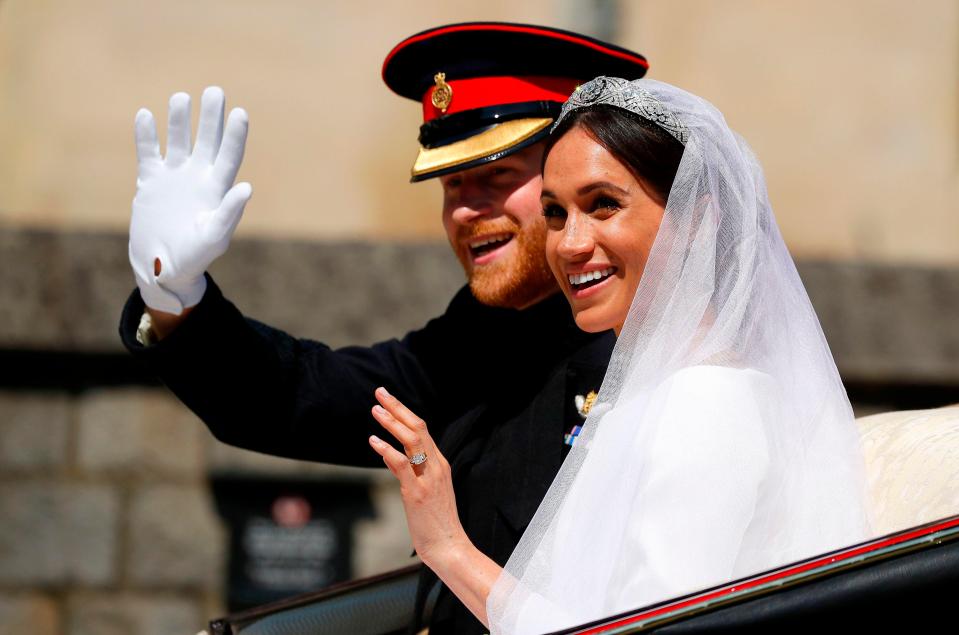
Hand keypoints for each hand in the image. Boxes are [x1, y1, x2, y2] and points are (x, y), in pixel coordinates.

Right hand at [129, 86, 251, 313]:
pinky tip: (146, 115)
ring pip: (178, 141)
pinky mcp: (150, 182)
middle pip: (207, 141)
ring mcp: (174, 178)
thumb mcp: (213, 237)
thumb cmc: (193, 258)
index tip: (240, 113)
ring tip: (181, 98)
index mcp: (217, 190)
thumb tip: (247, 187)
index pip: (229, 156)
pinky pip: (149, 154)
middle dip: (210, 118)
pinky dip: (147, 136)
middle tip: (215, 91)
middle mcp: (198, 178)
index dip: (234, 135)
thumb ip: (229, 213)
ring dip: (179, 121)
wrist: (162, 268)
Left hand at [369, 387, 467, 566]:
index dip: (405, 412)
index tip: (389, 400)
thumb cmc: (437, 522)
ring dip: (392, 423)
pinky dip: (387, 449)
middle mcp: (436, 466)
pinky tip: (374, 441)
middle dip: (398, 408)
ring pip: (411, 440)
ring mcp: (428, 478)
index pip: (423, 430)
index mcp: (440, 464)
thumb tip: (391, 455)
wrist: (450, 546)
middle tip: (380, 393)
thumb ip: (410, 471)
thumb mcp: (425, 491)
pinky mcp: (418, 492)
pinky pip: (402, 464)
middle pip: (418, 428)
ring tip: (375, 411)